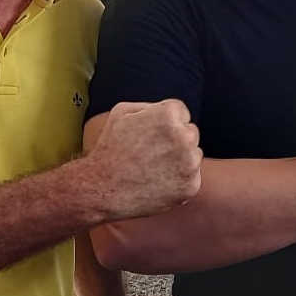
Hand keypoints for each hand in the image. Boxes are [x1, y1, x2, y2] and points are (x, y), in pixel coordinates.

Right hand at [84, 99, 201, 220]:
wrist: (102, 189)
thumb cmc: (109, 149)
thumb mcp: (121, 112)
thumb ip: (150, 106)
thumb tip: (166, 110)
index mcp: (169, 115)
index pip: (182, 113)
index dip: (166, 123)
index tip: (152, 135)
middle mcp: (184, 137)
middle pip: (191, 133)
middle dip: (176, 140)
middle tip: (152, 152)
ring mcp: (190, 164)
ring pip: (194, 155)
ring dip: (180, 160)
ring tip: (153, 168)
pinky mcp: (191, 186)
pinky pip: (192, 177)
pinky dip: (179, 180)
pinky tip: (158, 181)